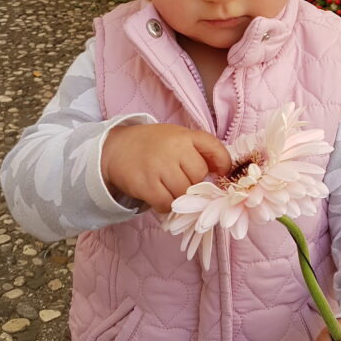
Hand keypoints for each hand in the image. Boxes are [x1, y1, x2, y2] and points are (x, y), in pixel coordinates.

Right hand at [101, 123, 231, 213]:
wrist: (116, 149)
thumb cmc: (154, 145)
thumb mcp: (178, 138)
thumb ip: (200, 151)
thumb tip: (224, 173)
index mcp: (185, 135)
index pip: (215, 150)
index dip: (223, 165)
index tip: (219, 174)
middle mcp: (174, 148)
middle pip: (199, 176)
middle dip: (193, 182)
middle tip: (178, 178)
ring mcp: (159, 166)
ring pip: (184, 193)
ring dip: (179, 196)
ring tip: (167, 187)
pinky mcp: (146, 185)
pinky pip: (167, 204)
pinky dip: (165, 205)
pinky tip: (158, 195)